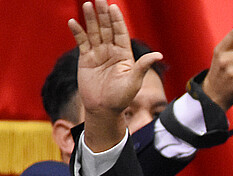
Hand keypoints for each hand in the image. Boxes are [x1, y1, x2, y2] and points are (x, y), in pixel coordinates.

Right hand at [68, 0, 161, 150]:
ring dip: (90, 19)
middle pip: (106, 28)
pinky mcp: (86, 59)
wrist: (104, 109)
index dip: (117, 20)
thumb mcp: (134, 81)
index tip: (113, 7)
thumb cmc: (121, 98)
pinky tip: (74, 22)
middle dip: (103, 14)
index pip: (120, 32)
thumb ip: (143, 66)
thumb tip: (159, 55)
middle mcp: (111, 51)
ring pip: (94, 32)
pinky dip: (77, 32)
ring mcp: (98, 54)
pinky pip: (82, 42)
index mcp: (124, 54)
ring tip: (87, 4)